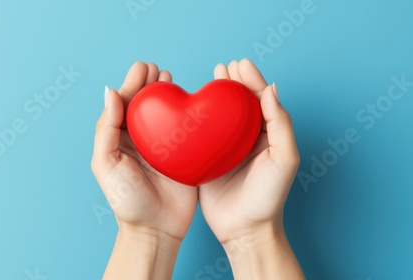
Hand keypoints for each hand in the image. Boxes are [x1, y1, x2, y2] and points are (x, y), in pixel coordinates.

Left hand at [91, 61, 197, 279]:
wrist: (156, 229)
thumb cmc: (127, 200)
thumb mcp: (107, 164)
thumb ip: (106, 129)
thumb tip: (109, 93)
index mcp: (121, 140)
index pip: (125, 105)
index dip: (132, 84)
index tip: (142, 68)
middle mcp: (142, 140)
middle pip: (146, 105)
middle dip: (150, 84)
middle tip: (158, 70)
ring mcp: (164, 147)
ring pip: (166, 113)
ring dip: (167, 94)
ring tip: (169, 78)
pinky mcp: (185, 155)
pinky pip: (186, 130)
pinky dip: (188, 114)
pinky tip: (190, 102)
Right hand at [199, 59, 303, 278]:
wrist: (244, 229)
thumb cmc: (268, 197)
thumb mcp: (284, 159)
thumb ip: (280, 123)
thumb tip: (271, 89)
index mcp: (266, 136)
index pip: (259, 100)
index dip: (251, 80)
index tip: (240, 64)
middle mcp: (246, 139)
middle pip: (239, 103)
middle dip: (233, 83)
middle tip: (224, 67)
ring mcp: (226, 149)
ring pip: (221, 115)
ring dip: (217, 95)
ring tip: (213, 76)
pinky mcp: (207, 160)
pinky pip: (203, 134)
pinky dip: (199, 118)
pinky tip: (193, 107)